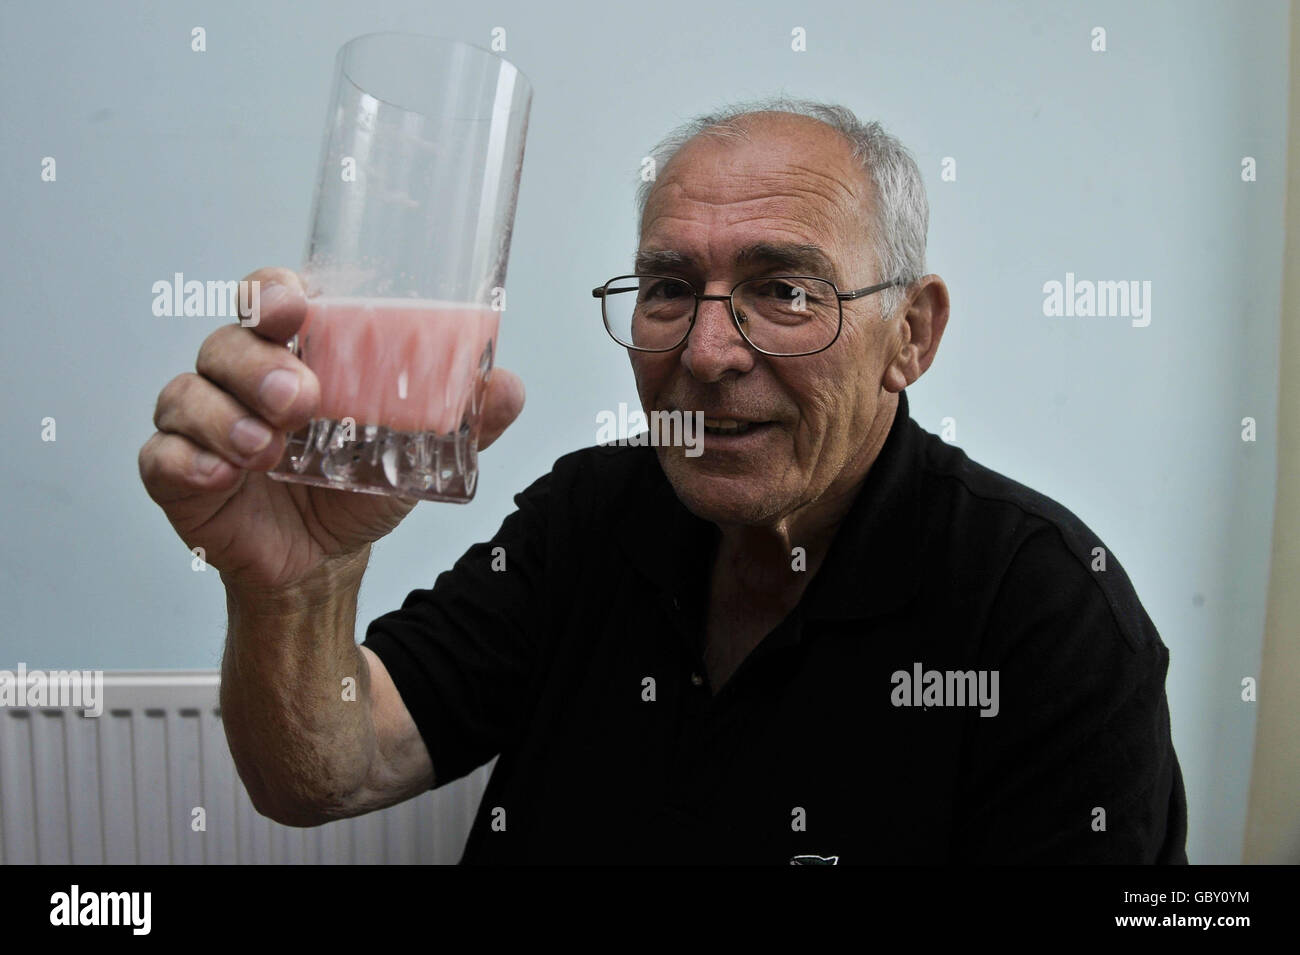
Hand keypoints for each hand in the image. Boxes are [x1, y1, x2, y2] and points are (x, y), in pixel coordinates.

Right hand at [138, 267, 524, 593]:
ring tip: (265, 448)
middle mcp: (240, 378)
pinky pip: (160, 455)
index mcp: (295, 354)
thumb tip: (509, 387)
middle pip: (227, 342)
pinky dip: (186, 460)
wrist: (323, 559)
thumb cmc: (357, 485)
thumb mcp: (418, 453)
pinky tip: (219, 474)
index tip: (296, 303)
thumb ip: (463, 419)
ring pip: (187, 393)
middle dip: (258, 363)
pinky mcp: (178, 473)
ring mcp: (204, 422)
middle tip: (300, 397)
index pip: (270, 298)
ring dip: (224, 416)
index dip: (273, 289)